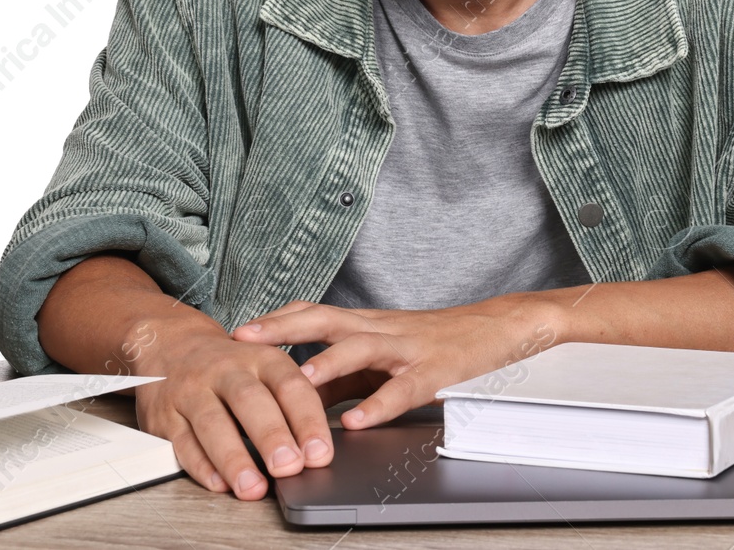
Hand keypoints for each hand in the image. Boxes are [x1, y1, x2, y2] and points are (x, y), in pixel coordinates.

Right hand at [124, 313, 336, 500]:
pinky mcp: (164, 415)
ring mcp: (192, 391)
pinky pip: (181, 442)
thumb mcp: (266, 368)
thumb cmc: (232, 367)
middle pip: (249, 400)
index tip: (320, 453)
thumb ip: (292, 402)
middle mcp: (226, 371)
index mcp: (260, 357)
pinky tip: (219, 484)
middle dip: (271, 436)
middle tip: (290, 467)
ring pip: (212, 423)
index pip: (289, 385)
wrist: (173, 345)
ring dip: (234, 458)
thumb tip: (318, 450)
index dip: (306, 420)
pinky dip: (201, 466)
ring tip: (253, 488)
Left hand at [230, 295, 561, 428]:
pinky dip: (378, 406)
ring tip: (296, 381)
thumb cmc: (437, 340)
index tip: (235, 329)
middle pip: (324, 319)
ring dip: (325, 363)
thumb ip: (344, 375)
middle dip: (282, 327)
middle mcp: (380, 329)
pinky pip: (402, 389)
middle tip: (243, 339)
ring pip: (359, 348)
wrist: (497, 326)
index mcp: (367, 323)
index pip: (313, 312)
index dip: (275, 318)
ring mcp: (406, 348)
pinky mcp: (434, 372)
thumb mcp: (386, 353)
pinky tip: (357, 422)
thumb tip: (298, 397)